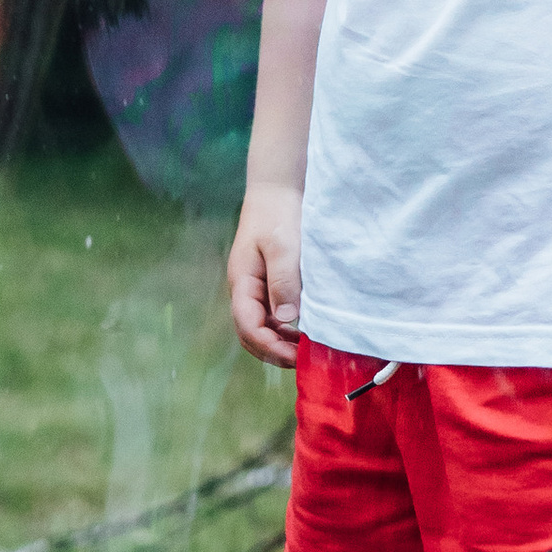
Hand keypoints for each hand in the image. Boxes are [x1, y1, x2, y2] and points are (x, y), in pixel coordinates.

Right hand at [228, 184, 304, 365]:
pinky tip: (308, 332)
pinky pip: (277, 317)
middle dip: (275, 352)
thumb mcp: (282, 244)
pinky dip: (289, 330)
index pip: (249, 327)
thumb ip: (283, 280)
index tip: (296, 356)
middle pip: (252, 335)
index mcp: (242, 283)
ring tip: (309, 351)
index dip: (270, 347)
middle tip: (304, 361)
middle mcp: (247, 291)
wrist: (280, 190)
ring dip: (282, 343)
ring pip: (265, 329)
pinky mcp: (273, 285)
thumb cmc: (278, 213)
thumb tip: (286, 318)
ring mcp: (259, 290)